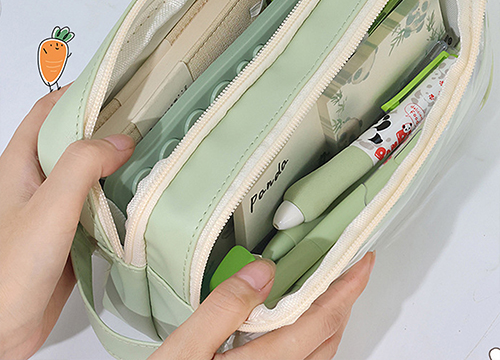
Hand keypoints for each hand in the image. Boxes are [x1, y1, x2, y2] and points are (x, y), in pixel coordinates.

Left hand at [0, 89, 134, 358]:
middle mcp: (39, 180)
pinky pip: (99, 203)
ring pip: (91, 171)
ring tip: (153, 151)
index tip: (116, 83)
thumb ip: (82, 166)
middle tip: (146, 117)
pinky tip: (143, 196)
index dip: (80, 92)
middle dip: (108, 125)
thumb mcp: (47, 208)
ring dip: (118, 161)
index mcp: (23, 164)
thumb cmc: (8, 272)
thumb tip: (121, 140)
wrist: (1, 332)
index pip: (50, 111)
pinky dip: (121, 194)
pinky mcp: (71, 231)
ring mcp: (56, 206)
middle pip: (75, 138)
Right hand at [150, 251, 374, 359]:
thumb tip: (263, 270)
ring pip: (320, 351)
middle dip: (344, 299)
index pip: (321, 319)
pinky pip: (303, 359)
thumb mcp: (187, 347)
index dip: (347, 288)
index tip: (361, 262)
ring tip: (326, 286)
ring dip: (330, 316)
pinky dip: (311, 332)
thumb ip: (225, 307)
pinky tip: (296, 318)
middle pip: (329, 337)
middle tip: (347, 268)